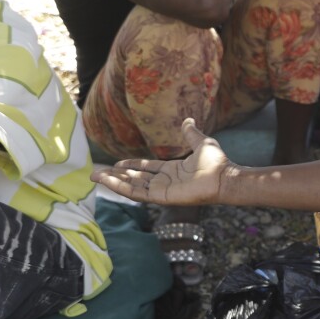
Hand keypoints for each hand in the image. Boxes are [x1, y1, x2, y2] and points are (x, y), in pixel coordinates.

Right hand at [93, 119, 232, 206]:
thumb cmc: (216, 163)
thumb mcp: (201, 143)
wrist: (224, 177)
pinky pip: (138, 193)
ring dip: (113, 182)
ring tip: (96, 176)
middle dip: (115, 176)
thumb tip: (188, 120)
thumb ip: (191, 133)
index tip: (116, 164)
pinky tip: (108, 182)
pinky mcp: (161, 198)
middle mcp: (165, 181)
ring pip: (132, 186)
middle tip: (96, 173)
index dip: (131, 166)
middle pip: (135, 179)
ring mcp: (162, 190)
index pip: (146, 169)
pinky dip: (122, 188)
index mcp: (172, 170)